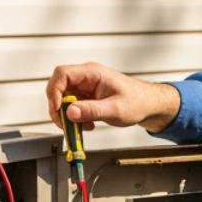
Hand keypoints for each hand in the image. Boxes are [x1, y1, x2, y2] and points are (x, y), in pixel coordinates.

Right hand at [45, 63, 181, 133]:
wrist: (147, 105)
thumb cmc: (137, 101)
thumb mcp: (115, 109)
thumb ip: (92, 110)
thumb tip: (70, 112)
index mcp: (92, 73)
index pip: (62, 74)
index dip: (54, 91)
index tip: (57, 109)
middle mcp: (86, 78)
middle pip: (58, 88)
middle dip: (58, 108)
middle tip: (65, 124)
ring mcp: (85, 88)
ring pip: (63, 99)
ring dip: (67, 116)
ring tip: (80, 127)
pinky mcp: (86, 98)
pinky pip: (72, 107)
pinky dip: (75, 119)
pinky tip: (87, 125)